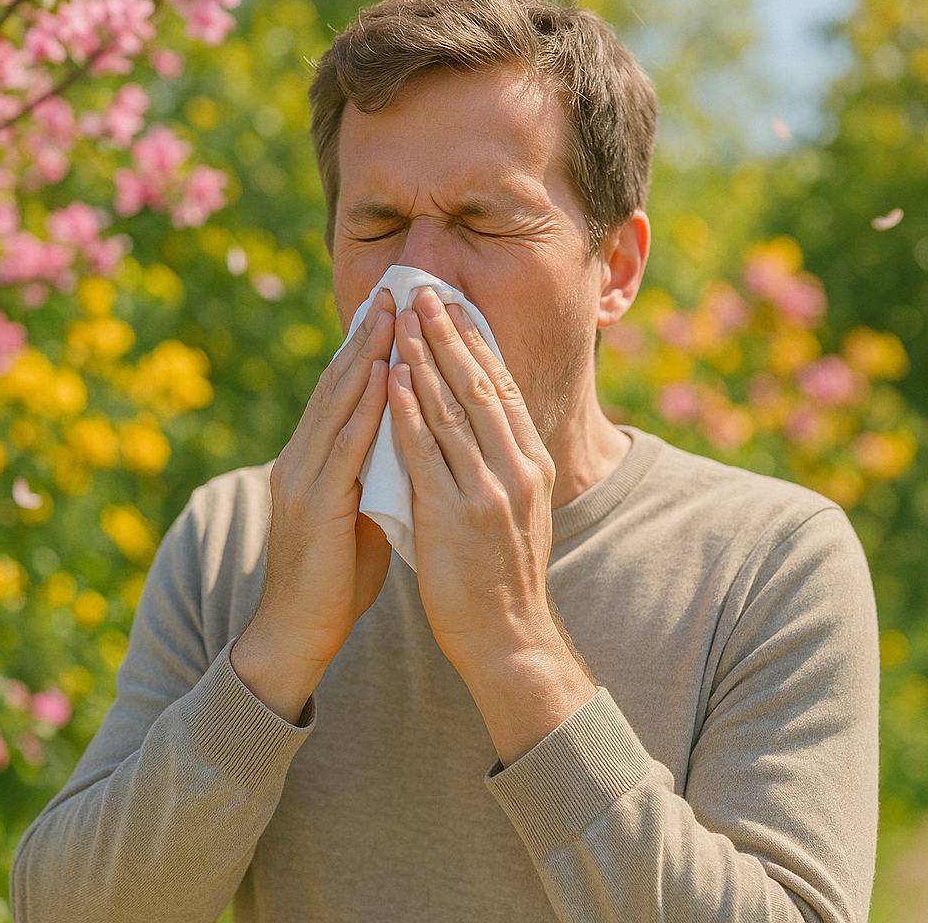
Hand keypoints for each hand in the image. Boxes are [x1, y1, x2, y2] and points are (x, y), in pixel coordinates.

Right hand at [231, 289, 395, 722]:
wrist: (297, 632)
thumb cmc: (336, 574)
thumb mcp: (358, 512)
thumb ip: (373, 473)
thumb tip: (407, 442)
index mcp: (313, 460)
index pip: (343, 392)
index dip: (367, 348)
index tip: (396, 311)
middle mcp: (301, 457)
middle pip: (337, 383)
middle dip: (368, 335)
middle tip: (396, 291)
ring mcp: (302, 476)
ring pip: (337, 403)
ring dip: (366, 355)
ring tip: (391, 314)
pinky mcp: (312, 501)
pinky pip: (343, 444)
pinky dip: (362, 405)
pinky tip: (380, 374)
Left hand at [388, 288, 595, 763]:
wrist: (509, 635)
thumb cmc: (504, 573)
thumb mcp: (518, 507)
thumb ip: (502, 463)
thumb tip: (480, 422)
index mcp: (532, 463)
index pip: (502, 387)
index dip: (476, 342)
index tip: (453, 306)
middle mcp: (518, 468)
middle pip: (480, 384)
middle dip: (449, 333)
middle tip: (425, 291)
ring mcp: (489, 490)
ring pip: (453, 407)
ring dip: (424, 357)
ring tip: (401, 318)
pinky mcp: (456, 514)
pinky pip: (427, 450)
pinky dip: (410, 409)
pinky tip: (394, 377)